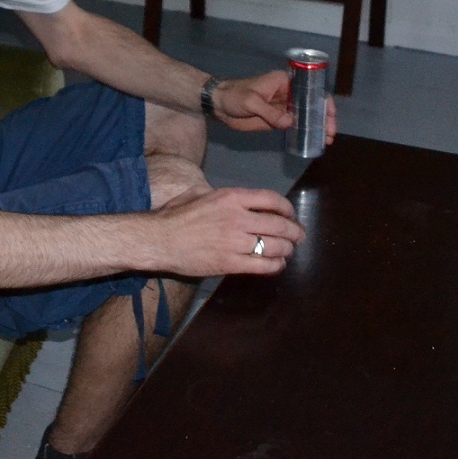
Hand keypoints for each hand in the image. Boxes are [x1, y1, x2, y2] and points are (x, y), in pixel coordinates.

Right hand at [152, 186, 305, 276]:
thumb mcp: (198, 193)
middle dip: (294, 231)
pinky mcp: (230, 263)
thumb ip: (219, 194)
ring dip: (287, 249)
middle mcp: (237, 218)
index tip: (290, 215)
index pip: (271, 199)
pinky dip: (276, 265)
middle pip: (279, 224)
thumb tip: (232, 198)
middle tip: (298, 236)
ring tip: (289, 250)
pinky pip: (262, 265)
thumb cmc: (175, 215)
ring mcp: (235, 242)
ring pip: (275, 246)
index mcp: (231, 197)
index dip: (287, 208)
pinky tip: (278, 264)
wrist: (159, 240)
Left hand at [211, 71, 338, 142]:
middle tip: (330, 134)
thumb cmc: (234, 96)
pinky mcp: (276, 120)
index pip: (310, 90)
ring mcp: (283, 108)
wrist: (217, 105)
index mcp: (285, 82)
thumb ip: (270, 112)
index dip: (323, 102)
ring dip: (316, 128)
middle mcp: (288, 94)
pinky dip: (304, 133)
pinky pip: (294, 126)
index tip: (330, 116)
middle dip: (324, 118)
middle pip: (311, 105)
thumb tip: (290, 122)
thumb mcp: (251, 101)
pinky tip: (311, 142)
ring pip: (305, 117)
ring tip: (326, 141)